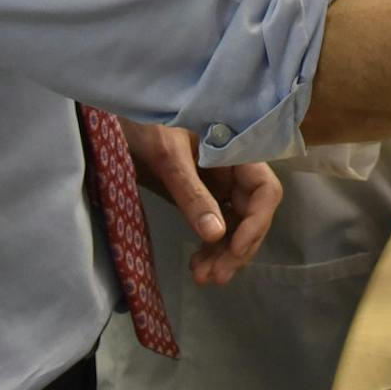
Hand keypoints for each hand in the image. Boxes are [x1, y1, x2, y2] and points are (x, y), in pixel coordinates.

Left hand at [119, 121, 282, 286]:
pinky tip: (197, 263)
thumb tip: (216, 235)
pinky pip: (217, 222)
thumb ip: (191, 192)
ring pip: (236, 223)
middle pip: (252, 213)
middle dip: (238, 247)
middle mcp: (235, 167)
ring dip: (224, 253)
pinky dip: (211, 245)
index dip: (257, 223)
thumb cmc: (148, 122)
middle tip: (216, 276)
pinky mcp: (204, 190)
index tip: (235, 248)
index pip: (265, 190)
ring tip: (202, 277)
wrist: (125, 112)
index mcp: (236, 149)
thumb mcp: (167, 156)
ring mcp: (221, 180)